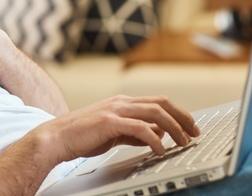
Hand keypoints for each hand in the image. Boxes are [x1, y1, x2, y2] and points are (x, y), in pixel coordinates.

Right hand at [31, 95, 200, 163]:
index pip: (158, 101)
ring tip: (183, 142)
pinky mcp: (109, 122)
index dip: (178, 113)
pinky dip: (155, 139)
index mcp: (122, 102)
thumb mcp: (113, 133)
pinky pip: (140, 128)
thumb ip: (134, 132)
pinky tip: (160, 150)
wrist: (55, 138)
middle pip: (162, 103)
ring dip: (174, 128)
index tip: (191, 126)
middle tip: (195, 133)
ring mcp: (115, 110)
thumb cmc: (81, 136)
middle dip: (182, 117)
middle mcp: (121, 102)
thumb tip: (156, 135)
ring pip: (155, 113)